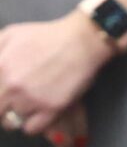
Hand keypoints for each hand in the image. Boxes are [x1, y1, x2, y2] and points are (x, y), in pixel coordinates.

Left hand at [0, 15, 113, 137]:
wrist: (83, 40)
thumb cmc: (49, 35)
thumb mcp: (12, 33)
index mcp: (0, 68)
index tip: (4, 93)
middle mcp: (12, 86)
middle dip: (4, 106)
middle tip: (16, 99)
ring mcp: (31, 98)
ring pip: (12, 121)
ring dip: (19, 114)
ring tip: (31, 103)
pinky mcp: (51, 107)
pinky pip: (31, 128)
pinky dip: (33, 124)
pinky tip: (39, 112)